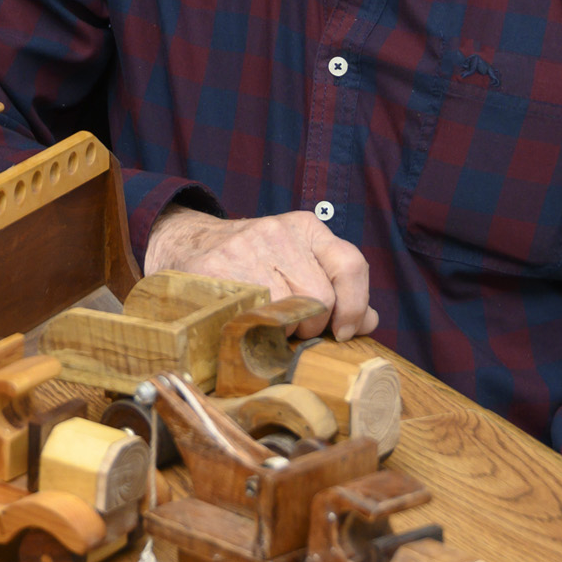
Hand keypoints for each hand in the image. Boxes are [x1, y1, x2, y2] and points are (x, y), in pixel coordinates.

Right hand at [144, 205, 377, 339]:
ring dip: (283, 332)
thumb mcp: (300, 263)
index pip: (351, 264)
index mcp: (306, 228)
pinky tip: (246, 325)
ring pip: (289, 312)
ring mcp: (246, 249)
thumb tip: (370, 322)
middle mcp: (280, 232)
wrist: (191, 244)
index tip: (344, 332)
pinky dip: (255, 333)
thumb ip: (338, 290)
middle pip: (321, 297)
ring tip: (267, 323)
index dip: (354, 306)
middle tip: (293, 327)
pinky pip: (253, 319)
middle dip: (313, 325)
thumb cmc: (255, 262)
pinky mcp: (217, 270)